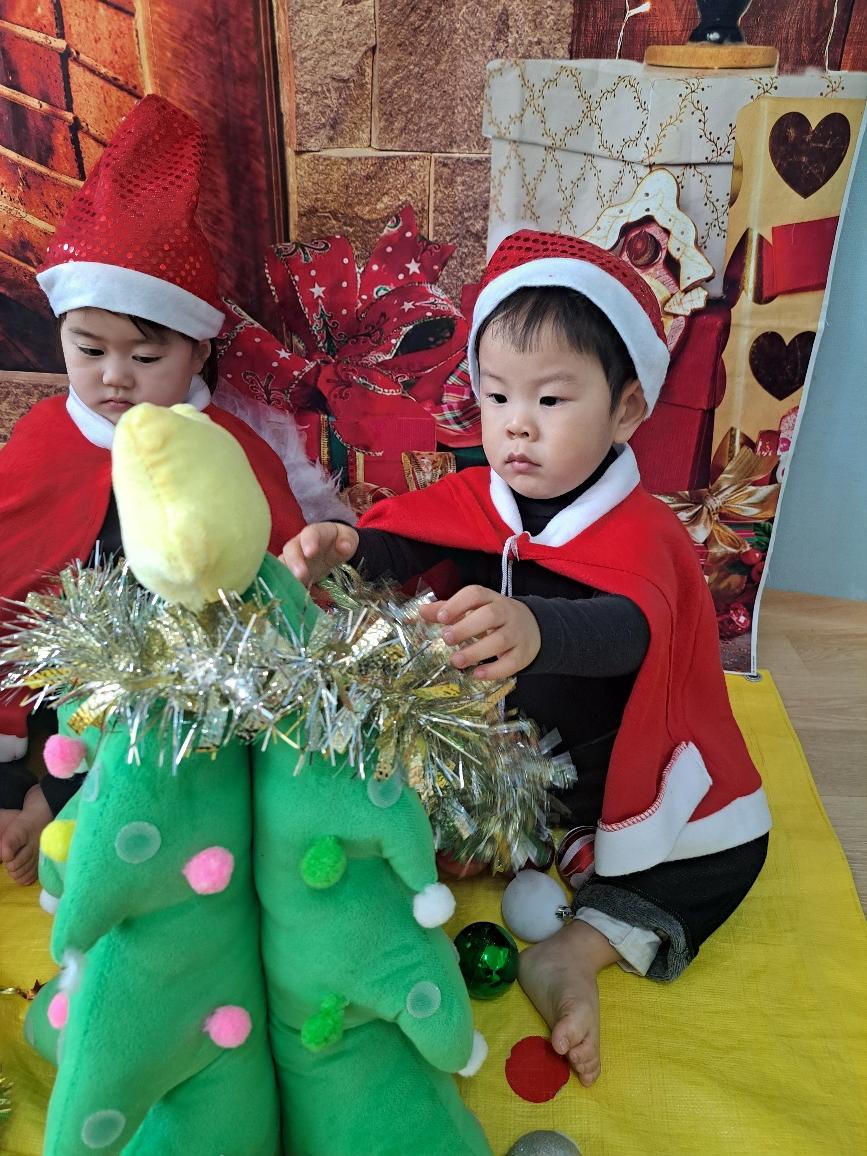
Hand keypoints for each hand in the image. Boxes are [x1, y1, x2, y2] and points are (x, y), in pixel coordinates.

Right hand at [280, 522, 359, 586]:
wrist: (332, 549)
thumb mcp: (348, 539)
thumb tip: (345, 546)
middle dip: (294, 562)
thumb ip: (347, 541)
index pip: (309, 534)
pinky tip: (290, 595)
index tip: (310, 552)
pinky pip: (283, 577)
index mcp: (315, 533)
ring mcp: (292, 558)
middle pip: (291, 549)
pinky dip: (285, 585)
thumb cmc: (339, 542)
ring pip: (282, 564)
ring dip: (286, 575)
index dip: (309, 542)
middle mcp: (299, 544)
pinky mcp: (290, 572)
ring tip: (293, 586)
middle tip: (300, 574)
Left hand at [419, 585, 540, 679]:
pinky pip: (511, 663)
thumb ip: (449, 610)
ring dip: (476, 651)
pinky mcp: (523, 654)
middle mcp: (506, 613)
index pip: (475, 594)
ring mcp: (517, 633)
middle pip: (489, 616)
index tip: (441, 617)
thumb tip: (421, 612)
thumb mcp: (474, 609)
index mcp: (490, 599)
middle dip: (466, 627)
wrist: (533, 627)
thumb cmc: (494, 618)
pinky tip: (476, 674)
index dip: (458, 604)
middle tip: (446, 639)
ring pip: (500, 640)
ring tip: (456, 661)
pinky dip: (494, 670)